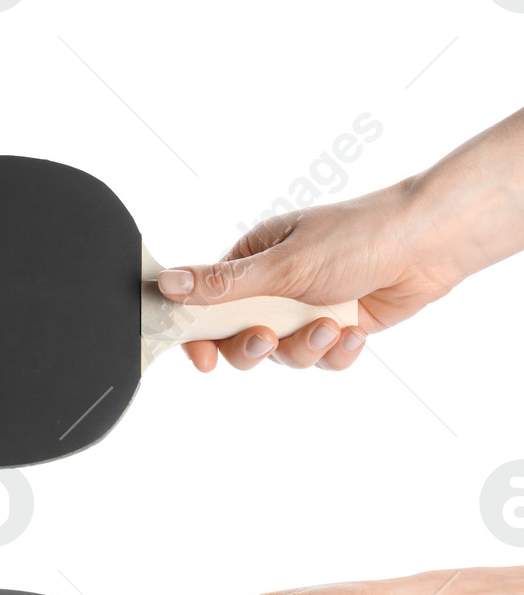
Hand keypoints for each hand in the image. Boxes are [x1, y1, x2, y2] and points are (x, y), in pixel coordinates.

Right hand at [157, 180, 451, 372]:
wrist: (429, 243)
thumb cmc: (358, 235)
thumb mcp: (281, 264)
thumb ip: (222, 284)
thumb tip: (165, 283)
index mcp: (251, 263)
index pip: (205, 307)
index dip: (198, 337)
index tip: (204, 359)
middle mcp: (273, 289)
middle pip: (238, 341)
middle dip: (255, 347)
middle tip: (270, 338)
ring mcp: (304, 310)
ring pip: (281, 356)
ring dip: (305, 348)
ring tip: (330, 327)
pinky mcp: (334, 329)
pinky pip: (320, 360)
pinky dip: (335, 351)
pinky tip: (353, 331)